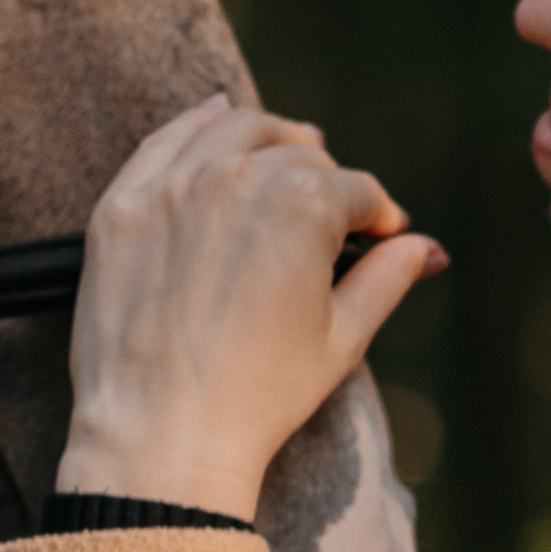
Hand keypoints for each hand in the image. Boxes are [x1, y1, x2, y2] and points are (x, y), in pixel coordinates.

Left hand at [55, 97, 444, 520]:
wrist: (162, 436)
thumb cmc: (258, 397)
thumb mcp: (341, 338)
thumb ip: (386, 280)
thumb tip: (426, 249)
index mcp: (305, 204)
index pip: (356, 192)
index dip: (377, 217)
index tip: (381, 236)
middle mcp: (239, 177)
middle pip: (299, 159)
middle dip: (327, 183)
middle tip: (333, 214)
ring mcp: (174, 186)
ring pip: (236, 132)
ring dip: (272, 138)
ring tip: (287, 151)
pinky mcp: (123, 204)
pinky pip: (167, 141)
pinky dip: (199, 122)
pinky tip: (218, 114)